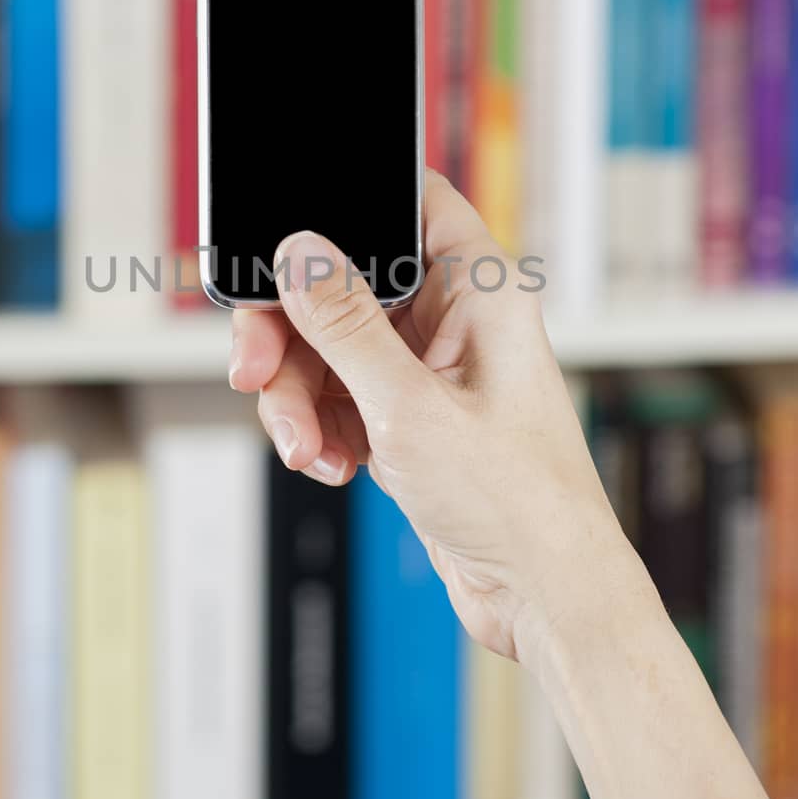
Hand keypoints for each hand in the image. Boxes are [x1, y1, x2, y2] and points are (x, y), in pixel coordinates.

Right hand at [229, 170, 644, 667]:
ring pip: (329, 348)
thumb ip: (346, 327)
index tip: (285, 242)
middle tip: (255, 372)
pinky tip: (329, 464)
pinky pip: (338, 395)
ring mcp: (428, 368)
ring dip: (298, 396)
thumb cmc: (515, 502)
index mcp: (480, 289)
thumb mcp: (409, 408)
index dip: (347, 206)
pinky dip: (319, 427)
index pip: (412, 201)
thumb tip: (300, 252)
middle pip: (343, 283)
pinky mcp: (409, 416)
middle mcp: (454, 317)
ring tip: (304, 447)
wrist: (542, 597)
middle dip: (290, 333)